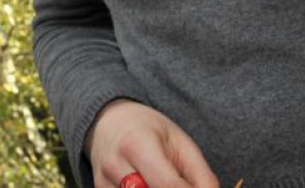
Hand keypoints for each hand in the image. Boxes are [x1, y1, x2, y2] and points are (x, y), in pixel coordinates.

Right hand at [87, 100, 218, 187]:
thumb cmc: (149, 131)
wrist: (108, 123)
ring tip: (164, 182)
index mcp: (138, 145)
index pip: (168, 185)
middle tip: (185, 185)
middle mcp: (115, 166)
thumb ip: (201, 176)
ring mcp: (104, 183)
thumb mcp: (181, 143)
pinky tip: (148, 185)